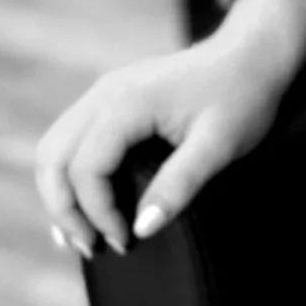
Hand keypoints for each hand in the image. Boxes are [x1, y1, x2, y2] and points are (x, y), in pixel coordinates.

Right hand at [32, 0, 305, 256]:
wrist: (251, 56)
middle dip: (65, 209)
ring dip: (60, 195)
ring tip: (82, 236)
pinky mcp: (109, 100)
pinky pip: (70, 140)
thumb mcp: (219, 147)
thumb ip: (179, 186)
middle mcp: (104, 94)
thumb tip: (141, 229)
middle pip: (54, 158)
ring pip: (54, 148)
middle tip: (92, 249)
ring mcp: (103, 93)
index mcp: (127, 103)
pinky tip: (82, 208)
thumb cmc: (242, 99)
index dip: (99, 212)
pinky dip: (68, 176)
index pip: (87, 168)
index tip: (126, 242)